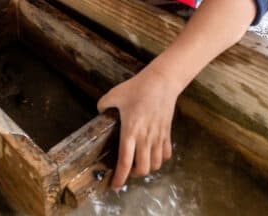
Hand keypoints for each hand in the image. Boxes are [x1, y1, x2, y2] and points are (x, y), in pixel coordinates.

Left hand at [97, 65, 178, 189]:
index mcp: (130, 130)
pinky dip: (160, 159)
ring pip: (156, 164)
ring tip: (139, 164)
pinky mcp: (167, 133)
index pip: (125, 161)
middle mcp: (145, 137)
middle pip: (142, 168)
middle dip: (133, 175)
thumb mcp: (114, 94)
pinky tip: (153, 154)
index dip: (120, 177)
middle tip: (126, 171)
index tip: (115, 186)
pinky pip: (166, 154)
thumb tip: (100, 112)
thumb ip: (104, 105)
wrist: (161, 81)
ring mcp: (158, 136)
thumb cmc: (137, 87)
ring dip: (147, 168)